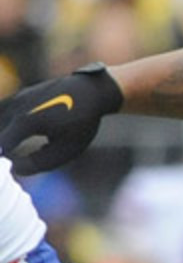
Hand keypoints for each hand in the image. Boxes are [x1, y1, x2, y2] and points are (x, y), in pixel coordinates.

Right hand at [0, 63, 122, 173]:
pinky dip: (2, 125)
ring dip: (2, 136)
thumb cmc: (81, 124)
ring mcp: (16, 98)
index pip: (0, 146)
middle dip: (1, 150)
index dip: (0, 162)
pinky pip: (0, 112)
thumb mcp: (65, 150)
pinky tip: (10, 138)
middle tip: (7, 162)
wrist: (92, 92)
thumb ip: (38, 162)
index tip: (6, 170)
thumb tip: (14, 169)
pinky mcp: (18, 95)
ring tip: (9, 150)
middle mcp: (16, 108)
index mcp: (26, 122)